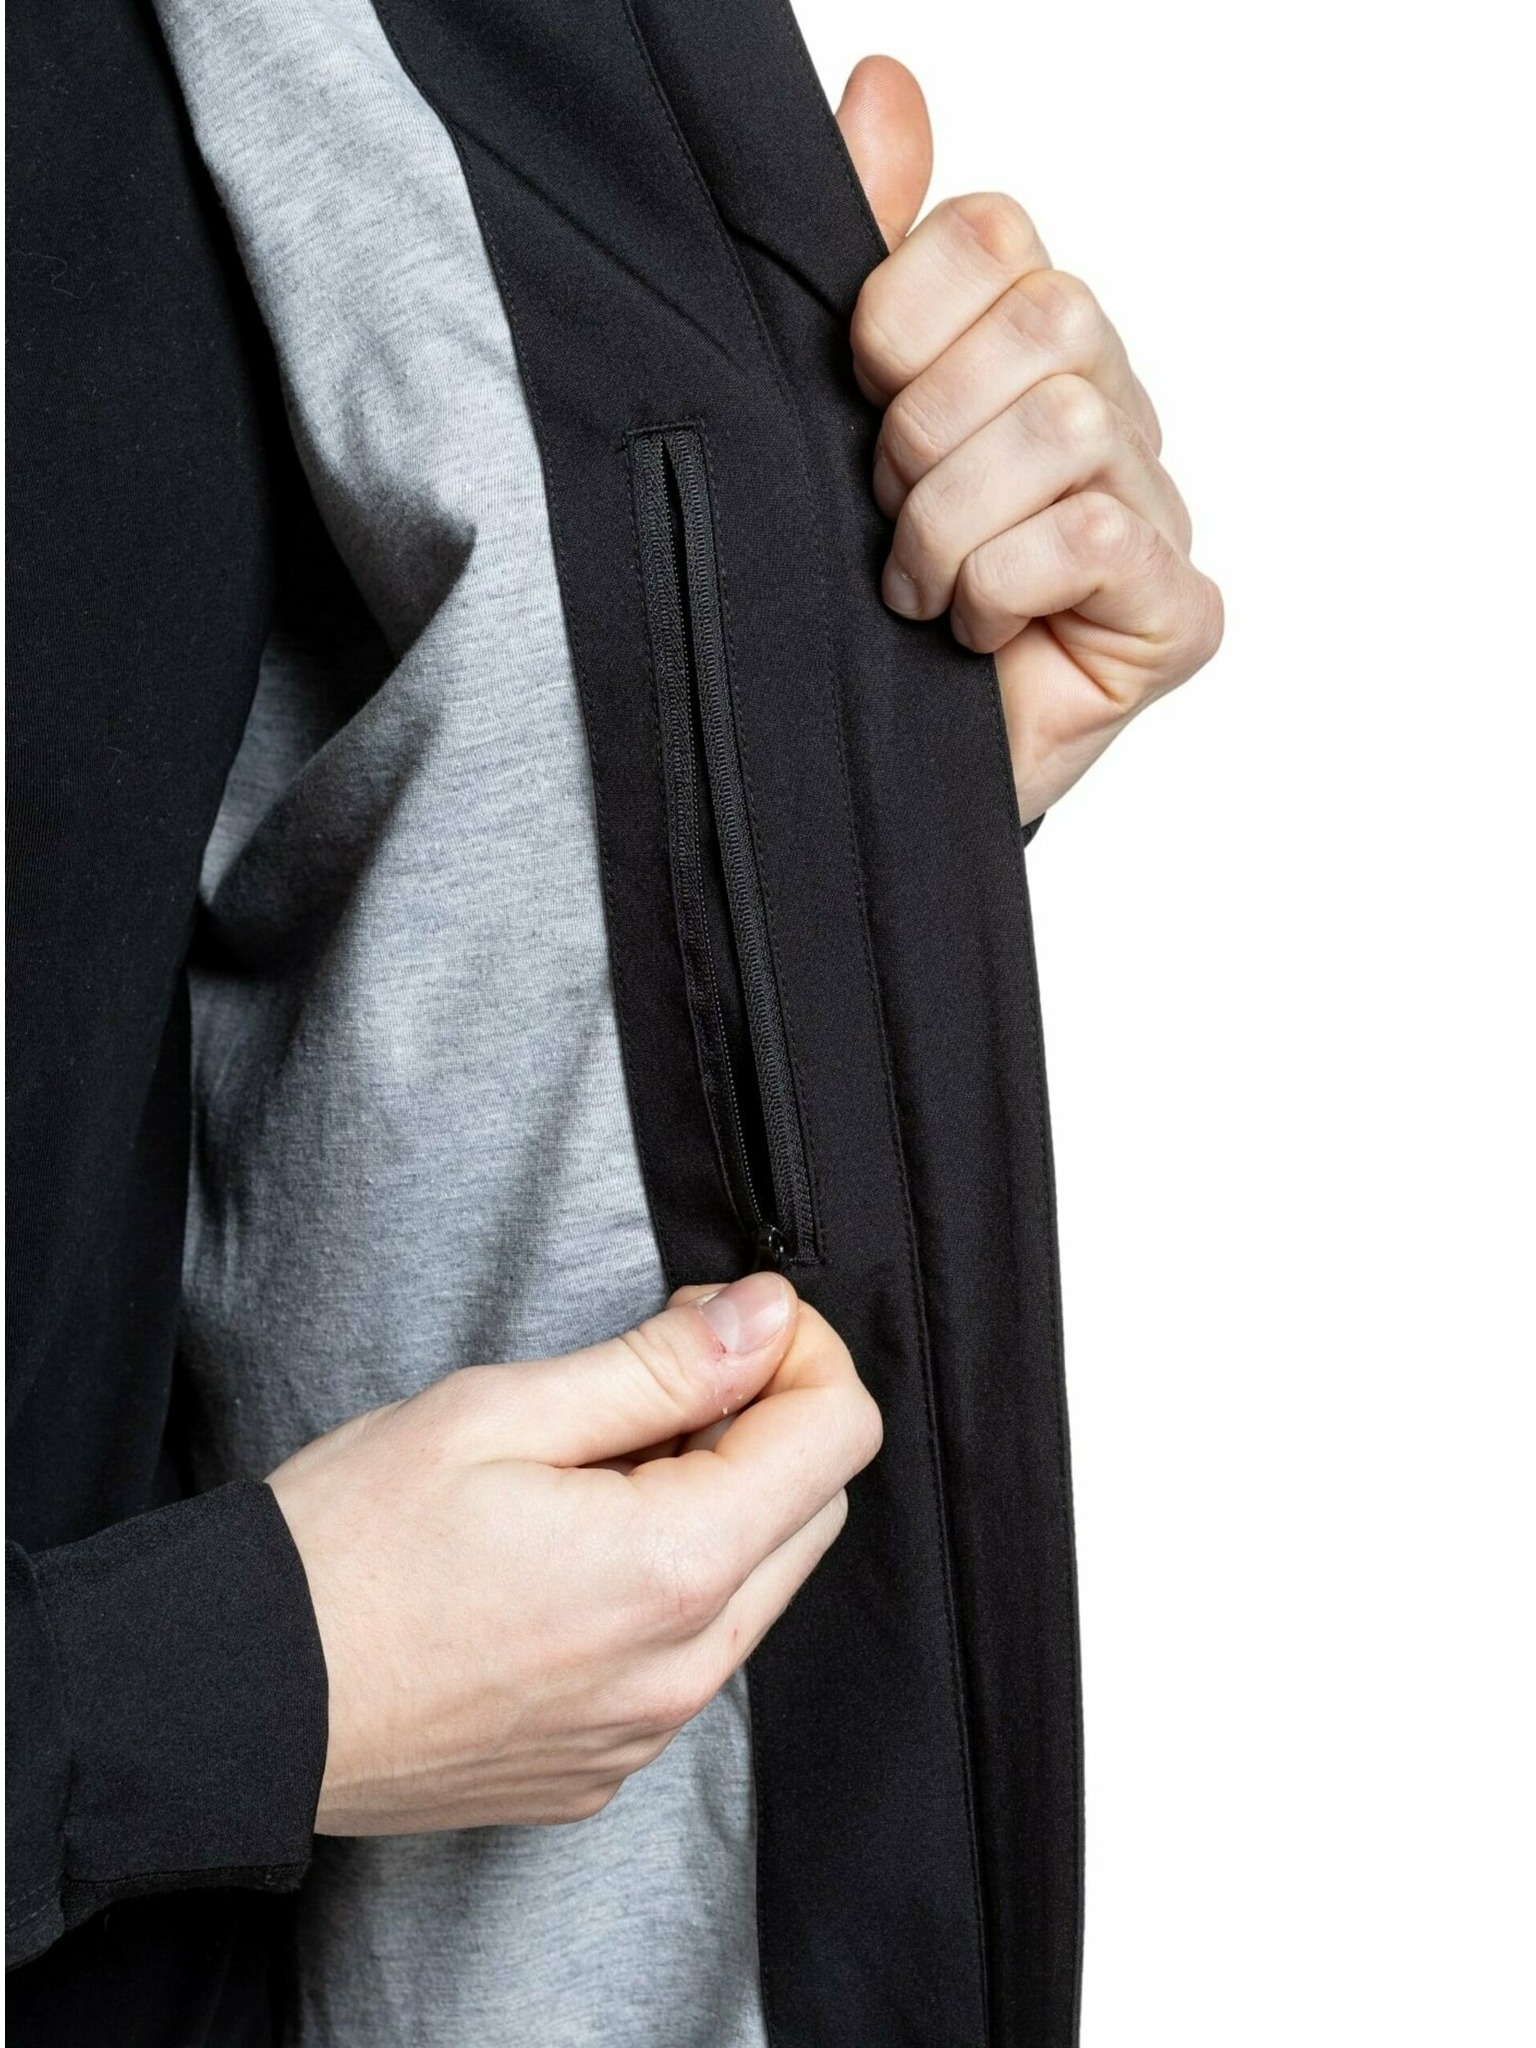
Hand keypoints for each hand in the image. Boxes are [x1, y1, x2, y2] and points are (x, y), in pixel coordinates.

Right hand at [266, 1272, 879, 1833]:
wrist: (233, 1702)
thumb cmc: (346, 1547)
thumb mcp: (500, 1411)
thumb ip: (661, 1365)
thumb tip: (769, 1317)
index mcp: (673, 1568)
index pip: (840, 1435)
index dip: (799, 1350)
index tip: (719, 1320)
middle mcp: (683, 1669)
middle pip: (814, 1508)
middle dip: (764, 1418)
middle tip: (654, 1376)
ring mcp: (645, 1731)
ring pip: (757, 1584)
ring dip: (719, 1501)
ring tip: (598, 1463)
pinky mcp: (602, 1766)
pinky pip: (691, 1655)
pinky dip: (668, 1582)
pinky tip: (572, 1548)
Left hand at [835, 58, 1223, 823]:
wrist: (876, 768)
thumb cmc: (864, 600)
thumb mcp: (839, 416)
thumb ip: (867, 253)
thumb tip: (884, 86)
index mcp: (1033, 347)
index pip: (997, 233)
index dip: (901, 310)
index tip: (859, 396)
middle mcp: (1113, 409)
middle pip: (1048, 318)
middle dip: (922, 429)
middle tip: (884, 511)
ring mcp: (1157, 509)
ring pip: (1066, 426)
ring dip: (949, 523)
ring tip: (918, 592)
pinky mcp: (1178, 611)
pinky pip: (1091, 536)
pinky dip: (1001, 585)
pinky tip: (976, 633)